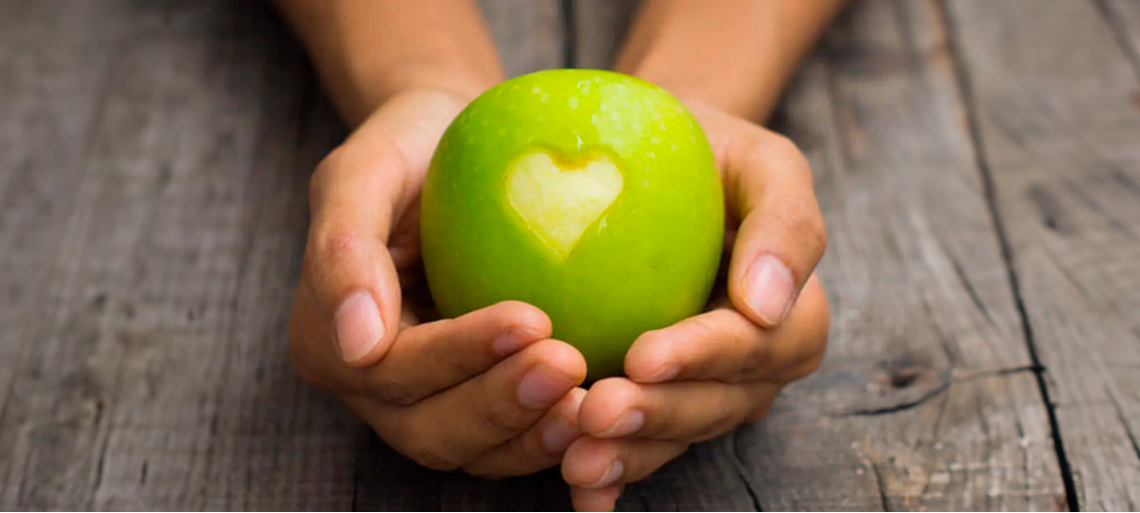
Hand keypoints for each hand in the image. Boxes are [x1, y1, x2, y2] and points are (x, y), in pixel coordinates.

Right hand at [288, 87, 587, 477]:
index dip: (458, 355)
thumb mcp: (362, 171)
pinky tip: (599, 407)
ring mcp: (423, 403)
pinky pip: (509, 440)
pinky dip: (550, 434)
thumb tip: (356, 343)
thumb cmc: (406, 145)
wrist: (449, 146)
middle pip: (429, 428)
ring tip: (594, 403)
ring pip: (471, 450)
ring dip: (532, 435)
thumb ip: (343, 249)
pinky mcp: (474, 403)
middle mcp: (371, 387)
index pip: (391, 367)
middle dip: (500, 406)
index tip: (532, 319)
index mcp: (328, 339)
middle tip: (570, 364)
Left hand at [561, 102, 829, 510]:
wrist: (649, 162)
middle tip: (595, 412)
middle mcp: (751, 368)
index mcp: (789, 314)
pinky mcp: (653, 407)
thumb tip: (767, 302)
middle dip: (658, 416)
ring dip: (628, 455)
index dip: (705, 356)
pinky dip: (610, 478)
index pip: (757, 344)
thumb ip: (785, 222)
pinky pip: (637, 448)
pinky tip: (578, 497)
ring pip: (674, 439)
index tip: (645, 356)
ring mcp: (702, 395)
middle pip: (715, 406)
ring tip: (576, 459)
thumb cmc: (707, 153)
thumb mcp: (759, 162)